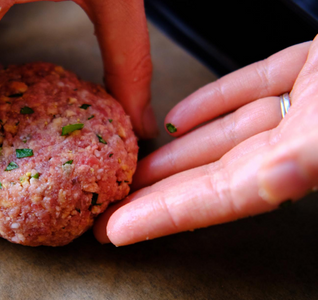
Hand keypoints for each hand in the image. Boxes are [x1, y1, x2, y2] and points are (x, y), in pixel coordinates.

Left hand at [94, 36, 317, 245]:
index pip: (220, 198)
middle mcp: (302, 138)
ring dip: (177, 151)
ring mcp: (304, 103)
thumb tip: (274, 182)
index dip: (166, 216)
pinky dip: (212, 103)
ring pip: (225, 134)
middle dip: (159, 194)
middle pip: (214, 174)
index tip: (117, 229)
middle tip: (112, 208)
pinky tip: (177, 120)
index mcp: (307, 159)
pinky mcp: (307, 68)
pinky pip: (251, 87)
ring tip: (131, 168)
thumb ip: (307, 156)